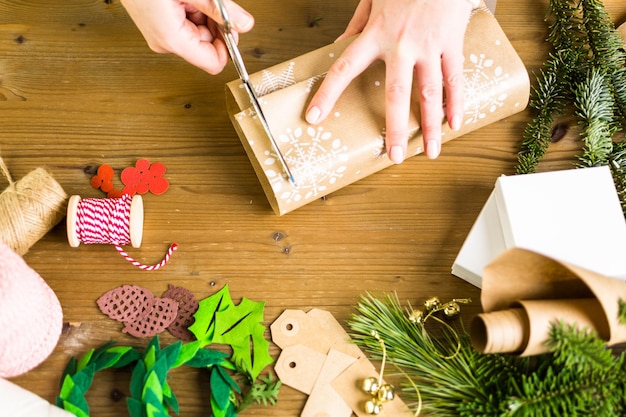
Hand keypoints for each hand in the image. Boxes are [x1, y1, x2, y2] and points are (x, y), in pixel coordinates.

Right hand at [121, 0, 253, 74]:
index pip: (214, 63)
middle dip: (217, 26)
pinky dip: (194, 10)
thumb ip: (221, 11)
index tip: (232, 28)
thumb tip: (244, 24)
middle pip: (207, 47)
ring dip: (205, 16)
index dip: (228, 46)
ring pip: (198, 34)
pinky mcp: (157, 25)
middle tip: (216, 4)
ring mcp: (160, 34)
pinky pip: (185, 24)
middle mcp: (164, 42)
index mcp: (172, 40)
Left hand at [305, 0, 471, 161]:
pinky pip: (455, 78)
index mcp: (376, 34)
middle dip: (394, 128)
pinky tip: (454, 124)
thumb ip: (356, 24)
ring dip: (430, 126)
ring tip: (429, 152)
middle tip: (392, 156)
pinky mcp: (452, 42)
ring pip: (430, 93)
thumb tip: (339, 45)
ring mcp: (430, 46)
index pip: (345, 68)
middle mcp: (402, 44)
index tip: (315, 118)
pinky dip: (456, 102)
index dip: (328, 95)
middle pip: (396, 94)